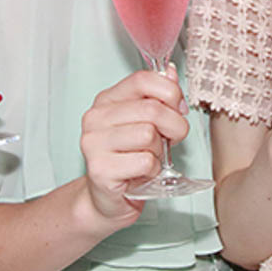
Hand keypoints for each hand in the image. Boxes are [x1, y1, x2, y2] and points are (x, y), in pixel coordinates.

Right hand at [78, 66, 189, 221]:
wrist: (108, 199)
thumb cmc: (130, 158)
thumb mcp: (146, 122)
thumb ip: (158, 97)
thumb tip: (171, 71)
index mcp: (106, 100)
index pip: (143, 79)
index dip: (170, 92)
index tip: (178, 108)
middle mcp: (95, 118)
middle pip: (152, 110)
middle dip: (174, 126)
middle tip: (171, 139)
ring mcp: (93, 143)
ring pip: (149, 135)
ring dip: (160, 151)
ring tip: (150, 158)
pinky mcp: (100, 170)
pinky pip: (145, 162)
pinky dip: (154, 170)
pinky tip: (143, 173)